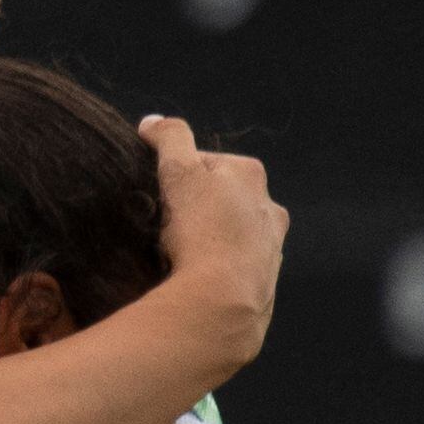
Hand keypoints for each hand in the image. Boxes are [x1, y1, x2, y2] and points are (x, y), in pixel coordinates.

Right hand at [137, 116, 282, 373]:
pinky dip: (214, 268)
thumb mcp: (179, 172)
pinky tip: (193, 278)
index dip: (174, 175)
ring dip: (206, 238)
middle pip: (220, 198)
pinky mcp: (262, 282)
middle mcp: (269, 209)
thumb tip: (153, 122)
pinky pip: (232, 267)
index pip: (204, 162)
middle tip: (162, 223)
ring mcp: (270, 247)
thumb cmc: (202, 231)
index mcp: (251, 176)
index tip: (155, 194)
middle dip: (194, 207)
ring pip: (229, 234)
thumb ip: (169, 139)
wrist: (222, 301)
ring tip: (175, 254)